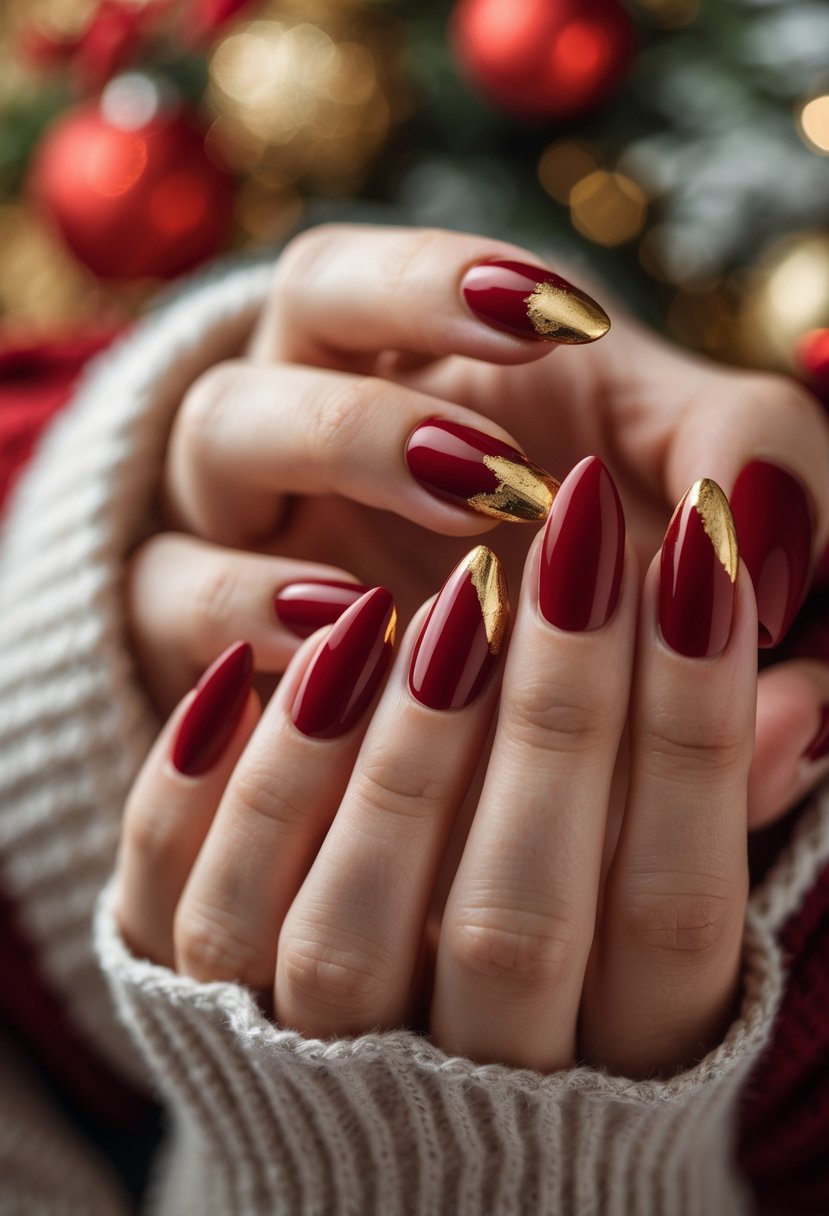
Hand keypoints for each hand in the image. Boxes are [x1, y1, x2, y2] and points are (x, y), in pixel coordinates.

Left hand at [116, 457, 755, 1076]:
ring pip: (335, 941)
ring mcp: (315, 1047)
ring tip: (439, 606)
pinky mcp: (196, 996)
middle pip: (510, 925)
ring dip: (390, 761)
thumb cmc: (573, 866)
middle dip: (556, 720)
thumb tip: (797, 715)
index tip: (699, 555)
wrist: (398, 1024)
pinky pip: (179, 918)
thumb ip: (731, 777)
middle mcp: (463, 1073)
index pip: (672, 911)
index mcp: (612, 1057)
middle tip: (575, 543)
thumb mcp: (663, 816)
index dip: (692, 730)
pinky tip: (243, 670)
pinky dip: (199, 799)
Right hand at [125, 225, 828, 827]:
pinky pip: (168, 592)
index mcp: (398, 362)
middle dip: (392, 350)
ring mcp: (236, 518)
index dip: (450, 277)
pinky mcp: (191, 633)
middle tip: (496, 441)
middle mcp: (306, 416)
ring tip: (449, 532)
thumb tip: (773, 560)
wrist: (427, 716)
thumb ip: (744, 487)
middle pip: (295, 310)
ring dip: (331, 459)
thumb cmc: (555, 578)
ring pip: (216, 437)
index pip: (383, 271)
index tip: (568, 323)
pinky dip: (241, 608)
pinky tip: (337, 638)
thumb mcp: (657, 502)